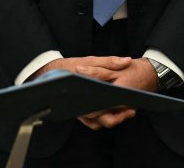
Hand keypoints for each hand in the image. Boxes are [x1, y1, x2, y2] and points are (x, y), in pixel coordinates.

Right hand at [28, 57, 158, 129]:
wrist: (51, 73)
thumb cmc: (70, 66)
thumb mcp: (92, 60)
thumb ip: (110, 62)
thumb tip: (127, 61)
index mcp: (85, 92)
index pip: (103, 105)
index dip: (118, 106)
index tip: (130, 104)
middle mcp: (80, 105)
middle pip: (103, 117)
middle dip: (119, 115)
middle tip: (132, 109)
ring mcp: (79, 111)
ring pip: (98, 122)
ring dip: (113, 118)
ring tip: (128, 110)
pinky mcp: (79, 113)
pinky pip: (93, 122)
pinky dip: (104, 118)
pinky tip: (115, 110)